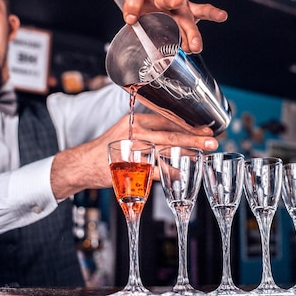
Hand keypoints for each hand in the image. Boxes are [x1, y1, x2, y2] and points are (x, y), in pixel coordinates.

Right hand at [50, 113, 217, 199]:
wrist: (83, 164)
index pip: (167, 120)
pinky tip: (183, 175)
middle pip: (170, 135)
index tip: (206, 128)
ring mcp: (132, 151)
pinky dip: (170, 173)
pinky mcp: (129, 168)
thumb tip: (176, 133)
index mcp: (136, 121)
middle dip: (193, 138)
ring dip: (186, 154)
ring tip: (203, 156)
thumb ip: (148, 130)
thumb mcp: (127, 131)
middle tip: (212, 141)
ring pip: (165, 151)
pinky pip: (154, 171)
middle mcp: (135, 133)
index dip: (188, 125)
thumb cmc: (108, 148)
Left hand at [123, 0, 227, 52]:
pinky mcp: (189, 12)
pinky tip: (222, 16)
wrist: (150, 22)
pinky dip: (212, 14)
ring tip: (194, 46)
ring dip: (190, 29)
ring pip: (185, 11)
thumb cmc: (141, 21)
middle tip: (177, 2)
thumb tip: (134, 27)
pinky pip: (202, 11)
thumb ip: (132, 25)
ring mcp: (178, 3)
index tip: (130, 19)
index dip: (133, 1)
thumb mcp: (131, 24)